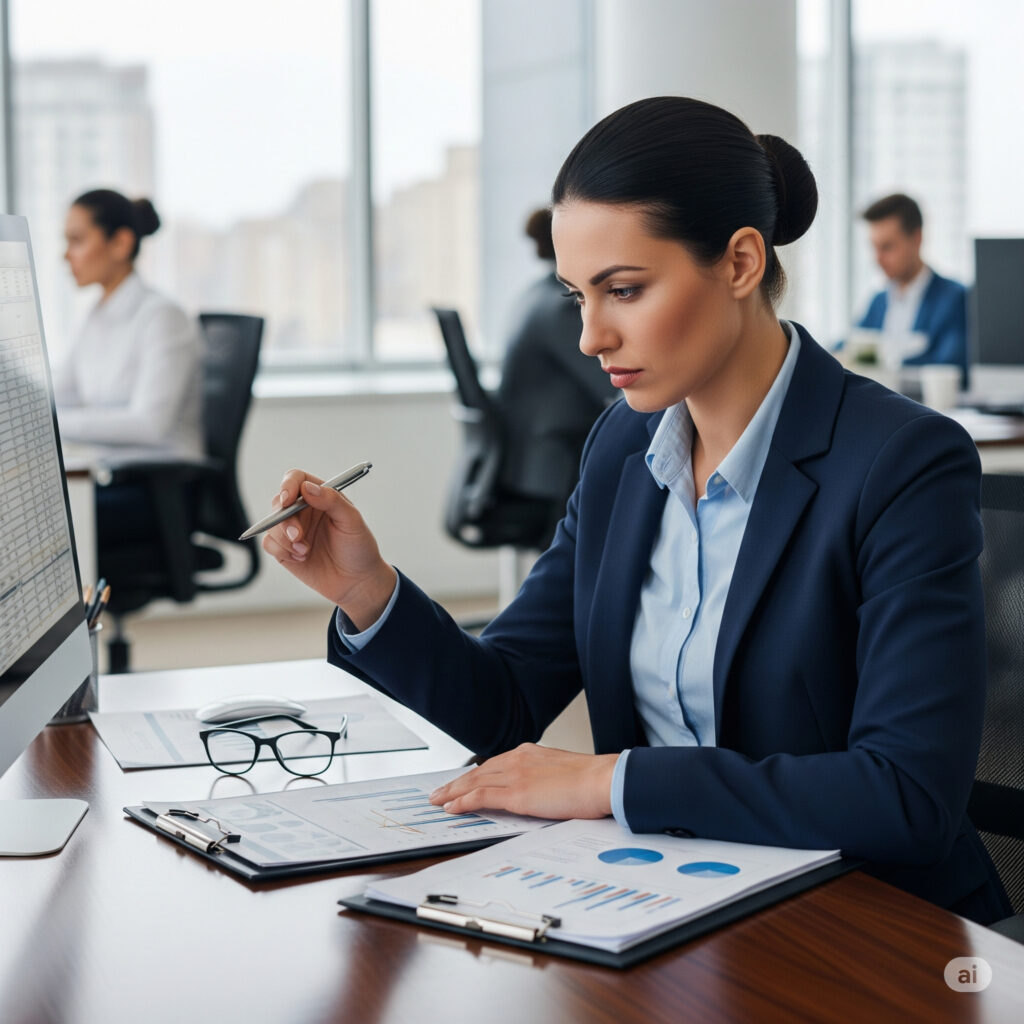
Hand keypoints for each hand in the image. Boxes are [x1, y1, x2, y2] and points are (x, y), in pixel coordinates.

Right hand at [261, 469, 396, 629]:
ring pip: (271, 524)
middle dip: (285, 520)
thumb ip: (332, 501)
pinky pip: (269, 543)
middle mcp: (304, 510)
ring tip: (305, 552)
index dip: (288, 485)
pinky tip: (301, 558)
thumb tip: (307, 487)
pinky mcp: (284, 549)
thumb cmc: (359, 548)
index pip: (296, 479)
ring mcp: (293, 530)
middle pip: (279, 502)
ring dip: (285, 539)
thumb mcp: (352, 521)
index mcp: (321, 496)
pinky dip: (281, 551)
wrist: (356, 582)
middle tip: (298, 536)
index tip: (288, 499)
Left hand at [429, 744, 618, 819]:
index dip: (475, 775)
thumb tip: (540, 790)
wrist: (603, 780)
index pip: (494, 764)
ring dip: (452, 792)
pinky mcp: (517, 793)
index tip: (463, 782)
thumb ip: (545, 778)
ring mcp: (516, 775)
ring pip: (474, 782)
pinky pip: (481, 796)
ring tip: (437, 800)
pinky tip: (452, 807)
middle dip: (457, 782)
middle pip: (479, 771)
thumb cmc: (592, 781)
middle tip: (439, 791)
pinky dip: (463, 801)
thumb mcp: (563, 773)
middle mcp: (519, 759)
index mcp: (530, 753)